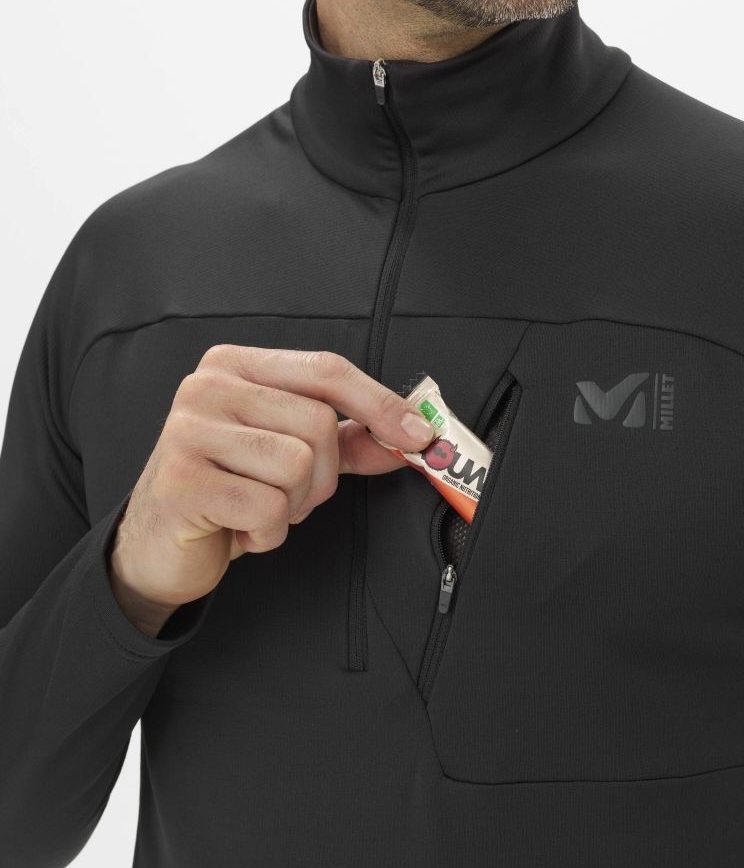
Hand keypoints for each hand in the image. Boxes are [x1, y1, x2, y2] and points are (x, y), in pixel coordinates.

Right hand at [108, 345, 435, 620]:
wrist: (159, 543)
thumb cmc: (230, 488)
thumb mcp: (293, 455)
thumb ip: (351, 441)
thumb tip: (412, 435)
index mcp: (238, 365)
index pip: (327, 370)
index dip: (380, 403)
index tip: (418, 435)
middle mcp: (209, 386)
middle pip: (319, 423)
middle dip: (322, 475)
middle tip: (289, 494)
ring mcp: (188, 430)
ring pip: (298, 466)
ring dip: (295, 505)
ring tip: (259, 507)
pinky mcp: (181, 480)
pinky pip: (269, 508)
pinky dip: (270, 531)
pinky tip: (240, 527)